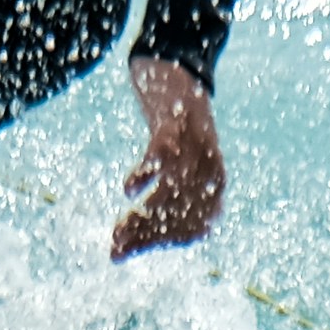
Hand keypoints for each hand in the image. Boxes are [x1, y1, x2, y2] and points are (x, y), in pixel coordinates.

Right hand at [111, 57, 221, 258]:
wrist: (178, 76)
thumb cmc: (171, 137)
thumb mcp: (167, 176)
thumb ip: (147, 211)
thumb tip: (115, 254)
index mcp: (214, 187)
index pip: (191, 230)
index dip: (157, 243)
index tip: (126, 253)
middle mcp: (211, 170)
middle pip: (181, 214)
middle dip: (147, 235)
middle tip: (114, 248)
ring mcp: (197, 145)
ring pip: (172, 190)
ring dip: (144, 213)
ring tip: (117, 230)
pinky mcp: (178, 121)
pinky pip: (165, 151)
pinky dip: (148, 171)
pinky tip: (129, 187)